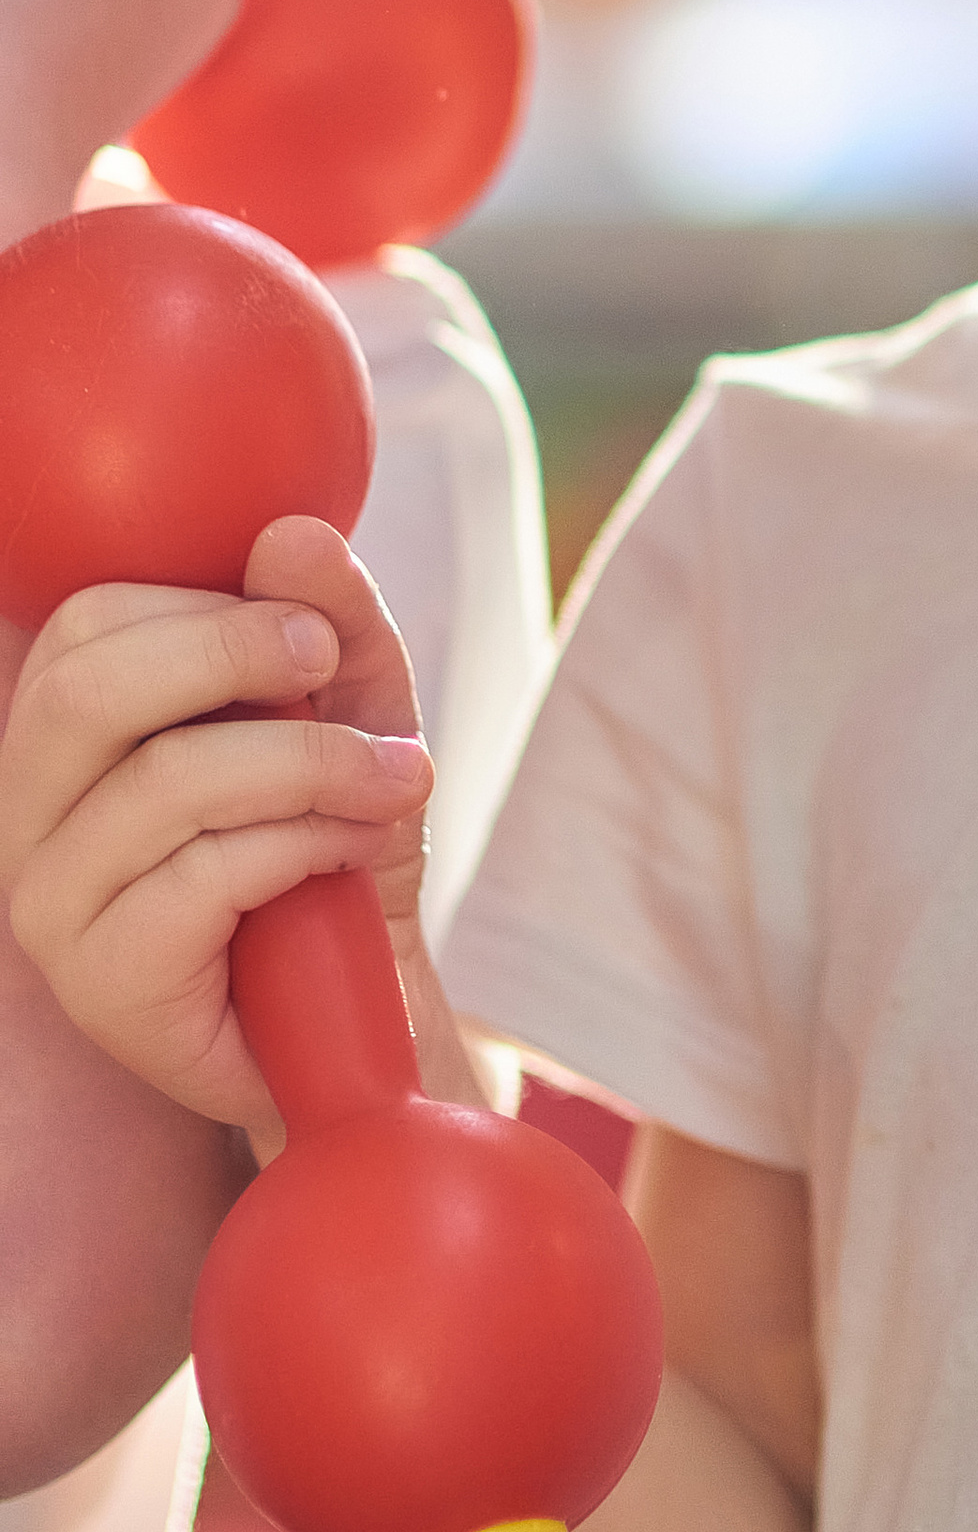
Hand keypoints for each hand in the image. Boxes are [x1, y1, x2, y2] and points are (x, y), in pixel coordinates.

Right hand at [0, 521, 433, 1155]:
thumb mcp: (355, 709)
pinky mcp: (101, 983)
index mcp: (70, 731)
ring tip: (389, 783)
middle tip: (333, 674)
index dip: (213, 609)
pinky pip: (202, 877)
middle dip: (234, 657)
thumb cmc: (337, 841)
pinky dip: (305, 845)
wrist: (365, 999)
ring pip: (165, 782)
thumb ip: (332, 618)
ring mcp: (51, 904)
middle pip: (88, 692)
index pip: (88, 623)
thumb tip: (292, 532)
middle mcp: (30, 812)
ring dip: (311, 767)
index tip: (316, 638)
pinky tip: (351, 855)